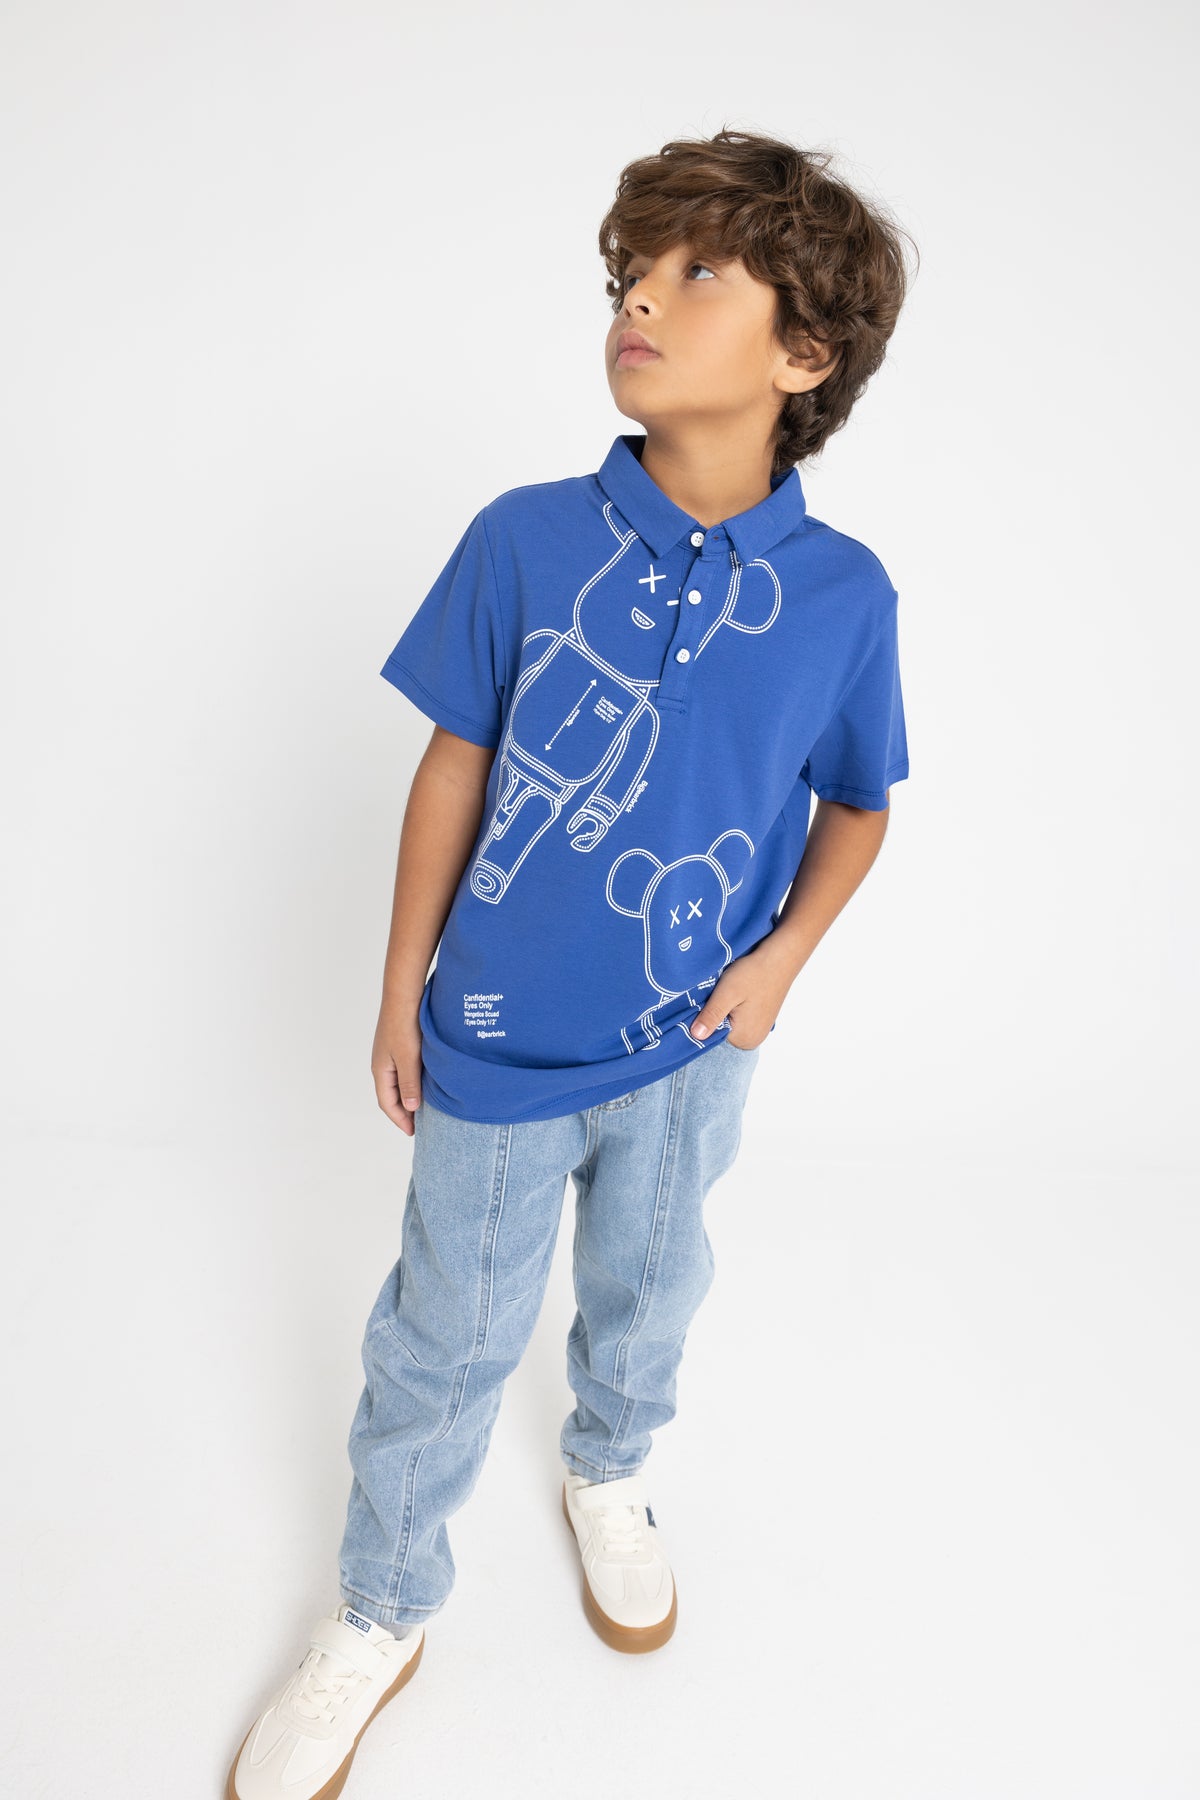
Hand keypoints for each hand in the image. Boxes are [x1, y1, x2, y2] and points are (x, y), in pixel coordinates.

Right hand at [372, 999, 423, 1135]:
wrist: (404, 994)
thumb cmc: (404, 1025)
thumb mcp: (408, 1058)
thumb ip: (410, 1084)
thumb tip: (411, 1109)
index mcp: (381, 1070)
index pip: (387, 1103)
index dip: (400, 1119)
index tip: (414, 1132)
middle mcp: (383, 1064)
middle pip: (391, 1095)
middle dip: (404, 1111)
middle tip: (421, 1124)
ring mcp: (390, 1054)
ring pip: (399, 1083)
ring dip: (410, 1096)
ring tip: (426, 1107)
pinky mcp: (400, 1045)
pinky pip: (404, 1071)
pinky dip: (413, 1082)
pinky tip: (427, 1083)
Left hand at [687, 942, 793, 1049]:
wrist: (779, 958)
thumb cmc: (754, 973)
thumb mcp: (726, 993)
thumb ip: (711, 1016)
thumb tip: (696, 1036)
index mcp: (744, 1038)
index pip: (711, 1034)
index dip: (704, 1016)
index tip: (705, 999)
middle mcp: (753, 1039)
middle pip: (721, 1029)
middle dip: (715, 1012)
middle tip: (718, 992)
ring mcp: (759, 1029)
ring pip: (729, 1022)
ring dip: (724, 1008)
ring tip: (729, 991)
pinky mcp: (762, 1018)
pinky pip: (740, 1017)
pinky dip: (734, 1005)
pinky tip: (738, 992)